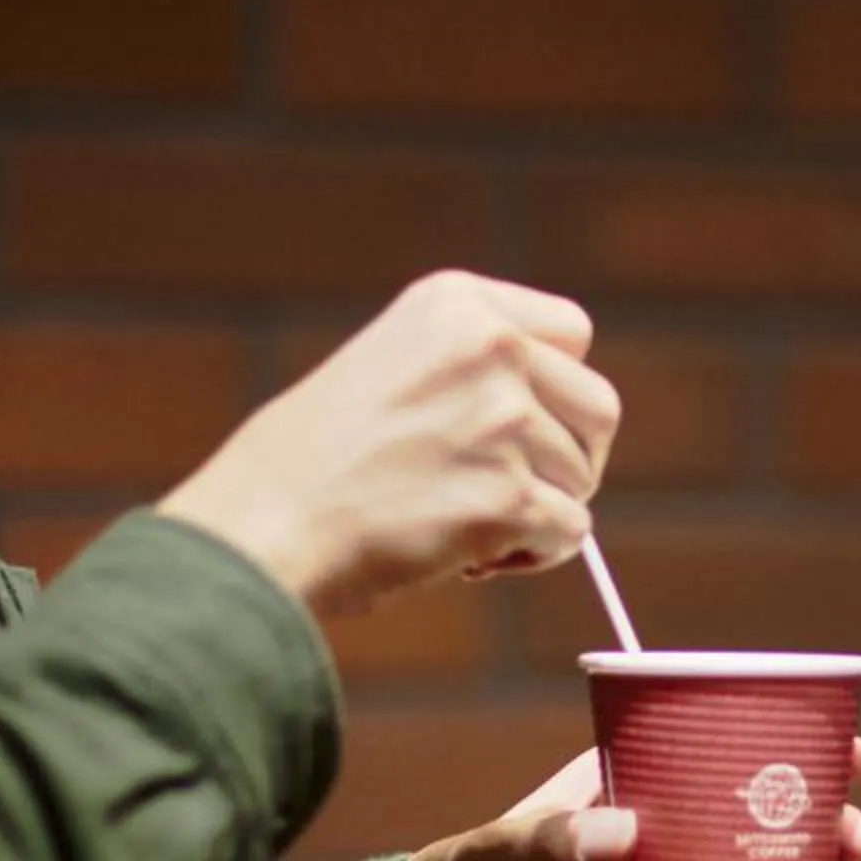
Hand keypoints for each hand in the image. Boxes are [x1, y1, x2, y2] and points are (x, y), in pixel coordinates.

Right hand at [157, 271, 623, 618]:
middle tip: (515, 489)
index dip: (557, 389)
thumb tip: (556, 412)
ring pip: (583, 476)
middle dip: (571, 456)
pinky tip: (472, 557)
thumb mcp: (389, 365)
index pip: (573, 332)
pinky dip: (535, 554)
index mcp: (457, 303)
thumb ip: (470, 369)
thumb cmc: (309, 464)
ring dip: (542, 510)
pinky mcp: (509, 495)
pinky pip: (571, 532)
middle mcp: (490, 348)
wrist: (261, 528)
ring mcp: (502, 421)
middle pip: (598, 407)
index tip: (520, 424)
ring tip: (468, 524)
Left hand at [375, 740, 860, 860]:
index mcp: (628, 787)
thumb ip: (551, 843)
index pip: (722, 749)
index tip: (849, 753)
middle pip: (764, 821)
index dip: (794, 743)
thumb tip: (624, 835)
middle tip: (859, 843)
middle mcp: (660, 841)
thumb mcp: (493, 859)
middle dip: (826, 827)